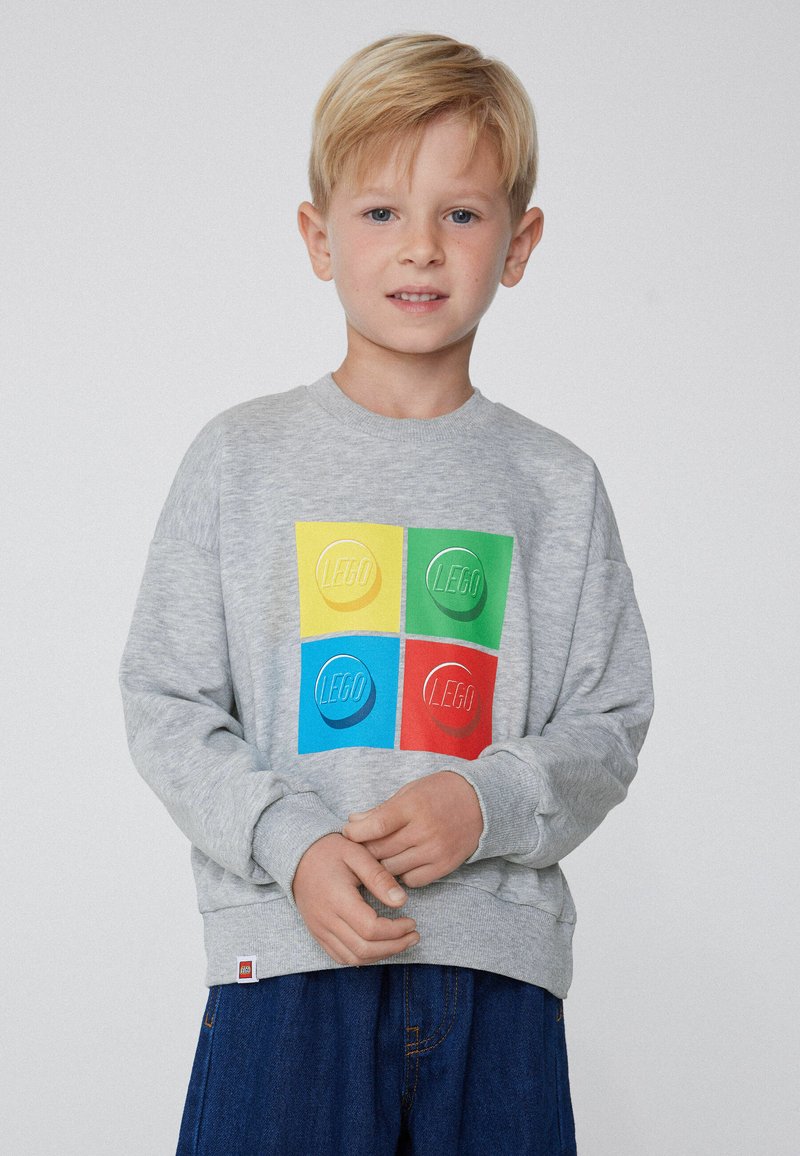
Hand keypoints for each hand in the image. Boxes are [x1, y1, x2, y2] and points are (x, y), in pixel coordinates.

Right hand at [292, 833, 419, 966]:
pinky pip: (340, 957)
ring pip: (353, 958)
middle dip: (394, 947)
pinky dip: (362, 957)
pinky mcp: (317, 934)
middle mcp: (326, 920)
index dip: (395, 931)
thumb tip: (402, 901)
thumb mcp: (357, 854)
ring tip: (401, 942)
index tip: (412, 922)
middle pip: (364, 948)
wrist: (297, 857)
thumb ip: (379, 877)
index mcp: (337, 899)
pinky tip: (379, 947)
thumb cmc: (329, 851)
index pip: (370, 929)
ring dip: (380, 955)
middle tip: (413, 935)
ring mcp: (319, 930)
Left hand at [342, 770, 483, 887]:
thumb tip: (353, 821)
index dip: (356, 831)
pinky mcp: (444, 866)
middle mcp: (424, 830)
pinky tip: (402, 862)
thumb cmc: (440, 793)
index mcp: (413, 806)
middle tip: (360, 846)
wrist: (481, 803)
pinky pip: (412, 881)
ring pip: (392, 869)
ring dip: (381, 864)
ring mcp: (435, 851)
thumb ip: (382, 809)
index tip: (348, 832)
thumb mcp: (410, 791)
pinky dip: (402, 874)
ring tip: (380, 854)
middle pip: (381, 850)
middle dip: (365, 849)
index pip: (377, 825)